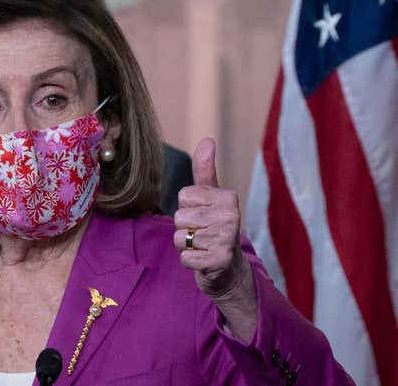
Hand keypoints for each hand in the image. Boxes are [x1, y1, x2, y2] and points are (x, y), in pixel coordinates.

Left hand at [173, 138, 251, 302]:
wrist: (229, 269)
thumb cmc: (215, 227)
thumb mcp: (211, 197)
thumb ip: (205, 170)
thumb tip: (207, 140)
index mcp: (228, 197)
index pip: (184, 196)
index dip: (188, 208)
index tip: (204, 216)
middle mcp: (231, 216)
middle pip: (179, 217)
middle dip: (184, 228)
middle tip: (203, 234)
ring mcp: (226, 239)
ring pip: (179, 237)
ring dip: (186, 245)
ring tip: (203, 246)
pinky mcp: (218, 261)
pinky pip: (184, 257)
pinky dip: (190, 262)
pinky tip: (204, 260)